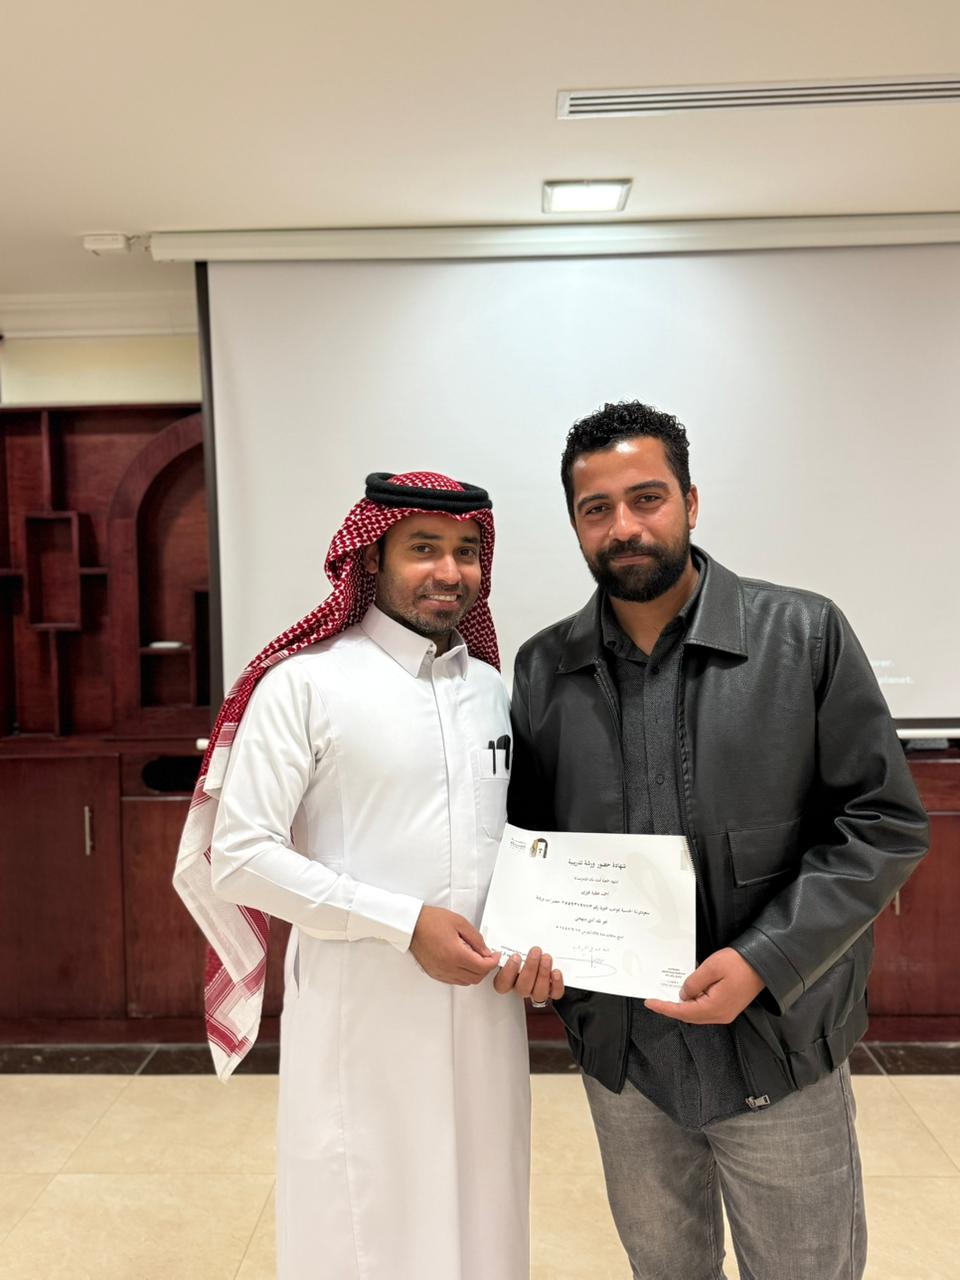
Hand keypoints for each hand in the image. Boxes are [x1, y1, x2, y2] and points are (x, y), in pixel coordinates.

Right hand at [409, 906, 500, 985]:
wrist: (411, 925)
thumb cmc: (431, 921)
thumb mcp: (459, 923)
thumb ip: (476, 938)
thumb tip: (486, 951)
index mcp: (455, 954)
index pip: (482, 967)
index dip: (493, 962)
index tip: (496, 956)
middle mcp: (448, 967)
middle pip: (476, 977)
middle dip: (485, 968)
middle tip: (487, 956)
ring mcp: (441, 972)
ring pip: (466, 982)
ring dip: (475, 973)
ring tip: (474, 958)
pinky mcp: (435, 974)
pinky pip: (455, 981)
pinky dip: (463, 975)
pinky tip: (463, 963)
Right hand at [493, 947, 564, 1002]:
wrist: (543, 950)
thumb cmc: (528, 947)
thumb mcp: (517, 943)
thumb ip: (511, 943)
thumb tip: (504, 933)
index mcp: (509, 977)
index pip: (502, 983)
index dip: (508, 972)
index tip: (516, 956)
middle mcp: (522, 986)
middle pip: (522, 987)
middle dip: (530, 968)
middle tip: (535, 951)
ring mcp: (537, 990)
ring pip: (538, 992)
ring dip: (543, 974)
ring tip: (546, 958)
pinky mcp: (553, 991)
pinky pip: (555, 993)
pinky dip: (557, 984)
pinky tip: (556, 972)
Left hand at [644, 947, 763, 1024]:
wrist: (764, 963)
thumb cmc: (739, 963)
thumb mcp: (711, 968)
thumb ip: (693, 983)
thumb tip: (683, 995)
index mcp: (714, 1008)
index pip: (683, 1012)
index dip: (664, 1008)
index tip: (649, 1002)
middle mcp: (720, 1015)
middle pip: (689, 1015)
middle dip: (672, 1008)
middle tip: (656, 998)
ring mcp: (726, 1012)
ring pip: (698, 1012)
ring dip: (683, 1005)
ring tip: (668, 994)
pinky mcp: (729, 1006)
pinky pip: (706, 1008)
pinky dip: (694, 1001)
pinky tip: (688, 992)